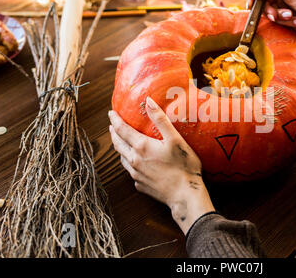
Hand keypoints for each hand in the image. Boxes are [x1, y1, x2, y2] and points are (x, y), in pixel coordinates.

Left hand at [108, 97, 214, 234]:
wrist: (184, 195)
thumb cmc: (183, 166)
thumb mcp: (175, 139)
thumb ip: (160, 119)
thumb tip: (148, 101)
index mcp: (141, 147)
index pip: (122, 129)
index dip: (115, 120)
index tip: (111, 113)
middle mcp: (134, 160)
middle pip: (118, 144)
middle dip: (113, 133)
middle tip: (112, 126)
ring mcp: (136, 174)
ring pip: (122, 158)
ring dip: (119, 148)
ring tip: (120, 142)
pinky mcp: (140, 185)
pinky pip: (131, 171)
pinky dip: (129, 163)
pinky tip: (134, 163)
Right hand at [246, 0, 295, 38]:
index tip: (251, 3)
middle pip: (262, 1)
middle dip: (269, 10)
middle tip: (275, 15)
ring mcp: (281, 6)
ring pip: (268, 12)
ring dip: (279, 16)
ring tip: (291, 16)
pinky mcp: (283, 18)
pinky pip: (276, 21)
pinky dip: (286, 22)